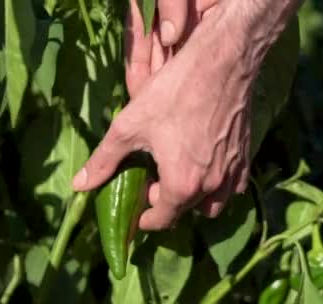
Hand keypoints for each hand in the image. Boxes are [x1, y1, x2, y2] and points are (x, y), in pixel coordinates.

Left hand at [72, 0, 298, 229]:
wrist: (221, 64)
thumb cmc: (172, 94)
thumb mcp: (128, 126)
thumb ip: (104, 160)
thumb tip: (78, 186)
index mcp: (180, 184)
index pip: (162, 219)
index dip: (145, 220)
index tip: (138, 214)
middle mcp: (209, 186)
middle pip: (185, 212)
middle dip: (166, 204)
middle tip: (153, 183)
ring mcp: (231, 173)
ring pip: (213, 204)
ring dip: (195, 200)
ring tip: (181, 178)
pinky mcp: (244, 158)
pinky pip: (233, 187)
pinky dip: (219, 186)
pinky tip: (208, 167)